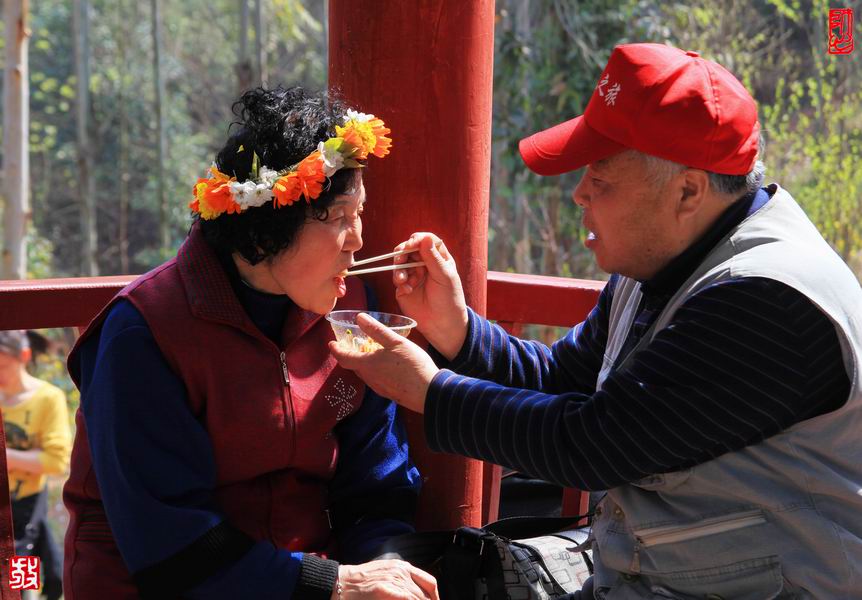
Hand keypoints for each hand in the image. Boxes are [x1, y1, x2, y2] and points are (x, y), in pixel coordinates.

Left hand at [329, 313, 438, 412]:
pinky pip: (374, 379)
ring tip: (369, 351)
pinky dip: (373, 369)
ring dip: (362, 362)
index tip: (331, 343)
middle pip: (353, 366)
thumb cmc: (412, 365)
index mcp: (367, 364)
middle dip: (349, 354)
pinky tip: (385, 364)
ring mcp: (379, 387)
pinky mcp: (389, 392)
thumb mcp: (395, 342)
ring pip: (364, 373)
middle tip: (351, 344)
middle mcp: (369, 378)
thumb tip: (359, 317)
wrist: (429, 392)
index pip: (344, 357)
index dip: (336, 350)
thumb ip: (376, 330)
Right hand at [332, 559, 438, 599]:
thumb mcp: (385, 574)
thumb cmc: (361, 582)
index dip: (435, 597)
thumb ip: (401, 581)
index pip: (429, 582)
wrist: (342, 583)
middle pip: (426, 594)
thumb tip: (414, 594)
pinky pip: (408, 599)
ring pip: (418, 598)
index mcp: (402, 567)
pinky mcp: (386, 590)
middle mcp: (401, 571)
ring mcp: (394, 580)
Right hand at [391, 233, 467, 359]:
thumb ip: (433, 258)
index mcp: (438, 258)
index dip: (417, 239)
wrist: (441, 324)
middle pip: (409, 248)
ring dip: (399, 268)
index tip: (411, 244)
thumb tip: (425, 238)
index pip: (426, 240)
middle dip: (403, 252)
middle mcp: (424, 263)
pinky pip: (396, 278)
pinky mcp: (403, 286)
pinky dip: (399, 281)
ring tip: (403, 280)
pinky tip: (407, 290)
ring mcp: (413, 274)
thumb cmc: (449, 299)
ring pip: (400, 262)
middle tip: (400, 258)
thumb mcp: (444, 277)